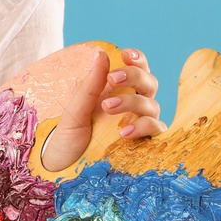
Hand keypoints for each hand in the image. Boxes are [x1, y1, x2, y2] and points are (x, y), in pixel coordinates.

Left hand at [41, 46, 167, 171]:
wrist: (64, 167)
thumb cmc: (70, 136)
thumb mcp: (75, 109)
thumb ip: (90, 84)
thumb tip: (101, 53)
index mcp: (120, 92)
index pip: (137, 70)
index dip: (138, 59)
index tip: (126, 54)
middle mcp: (135, 105)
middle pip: (149, 83)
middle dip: (134, 76)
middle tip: (112, 79)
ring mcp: (141, 123)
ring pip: (152, 105)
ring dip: (132, 102)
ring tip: (109, 108)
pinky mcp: (144, 143)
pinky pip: (156, 130)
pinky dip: (144, 127)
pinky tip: (125, 132)